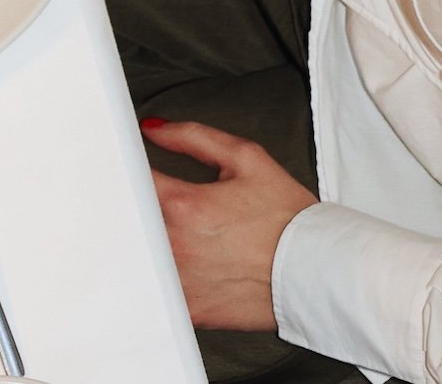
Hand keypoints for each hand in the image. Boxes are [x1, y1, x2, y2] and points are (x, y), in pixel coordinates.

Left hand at [144, 120, 314, 330]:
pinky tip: (169, 264)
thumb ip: (191, 136)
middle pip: (126, 219)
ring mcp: (182, 282)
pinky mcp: (193, 311)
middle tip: (133, 196)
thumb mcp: (245, 158)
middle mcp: (176, 245)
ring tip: (151, 230)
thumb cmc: (288, 218)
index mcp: (183, 204)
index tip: (123, 165)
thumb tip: (153, 130)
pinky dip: (156, 278)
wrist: (320, 272)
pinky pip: (159, 293)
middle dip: (126, 204)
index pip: (128, 177)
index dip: (121, 166)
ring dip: (138, 241)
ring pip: (137, 257)